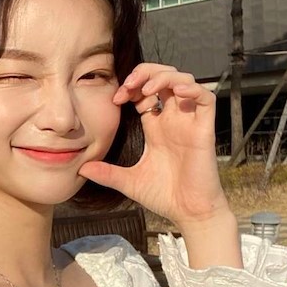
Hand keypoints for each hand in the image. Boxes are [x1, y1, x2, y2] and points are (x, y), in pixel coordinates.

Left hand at [77, 62, 231, 226]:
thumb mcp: (128, 181)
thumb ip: (106, 173)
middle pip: (164, 79)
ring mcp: (189, 122)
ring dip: (165, 76)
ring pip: (184, 81)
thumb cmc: (164, 196)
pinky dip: (192, 89)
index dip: (132, 87)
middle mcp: (173, 120)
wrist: (188, 213)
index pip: (146, 92)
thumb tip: (81, 170)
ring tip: (147, 87)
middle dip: (145, 73)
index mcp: (156, 127)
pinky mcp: (204, 129)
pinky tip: (175, 92)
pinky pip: (206, 98)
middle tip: (128, 86)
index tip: (116, 98)